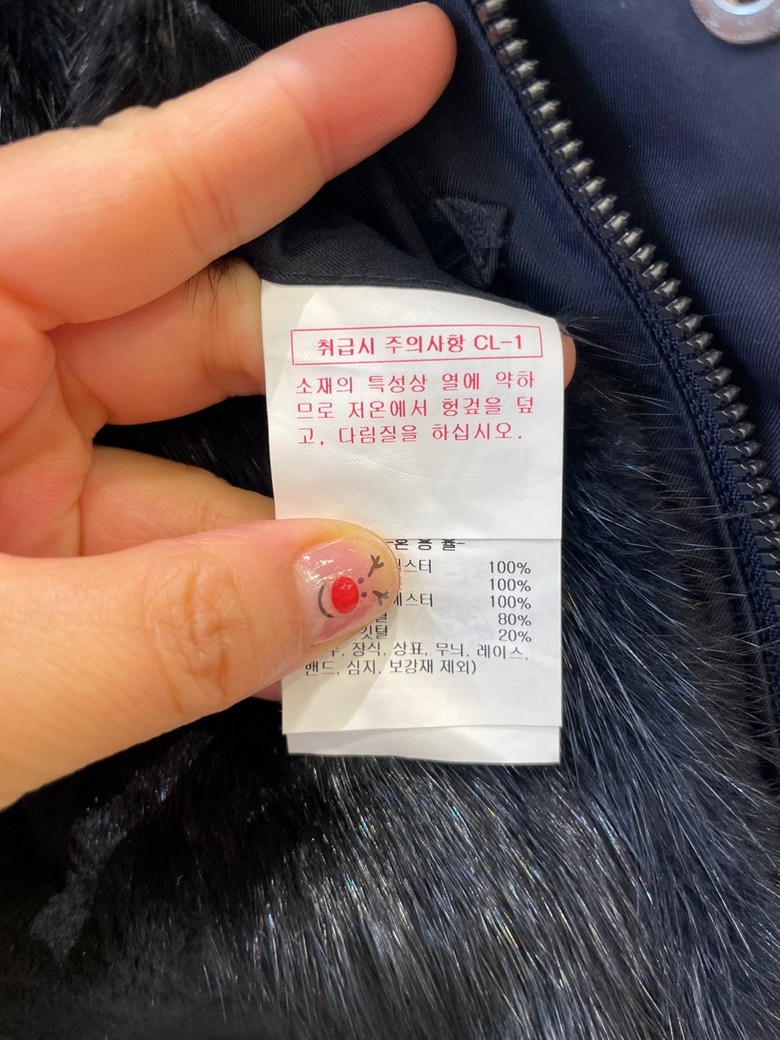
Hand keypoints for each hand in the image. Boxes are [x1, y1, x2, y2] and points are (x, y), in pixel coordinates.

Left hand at [0, 5, 455, 808]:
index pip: (147, 185)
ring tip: (445, 519)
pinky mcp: (28, 552)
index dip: (295, 117)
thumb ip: (180, 627)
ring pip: (199, 452)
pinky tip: (337, 603)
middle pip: (203, 324)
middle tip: (499, 378)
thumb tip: (363, 577)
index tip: (422, 55)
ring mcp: (6, 464)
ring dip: (317, 497)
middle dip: (352, 359)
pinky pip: (168, 541)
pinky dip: (253, 577)